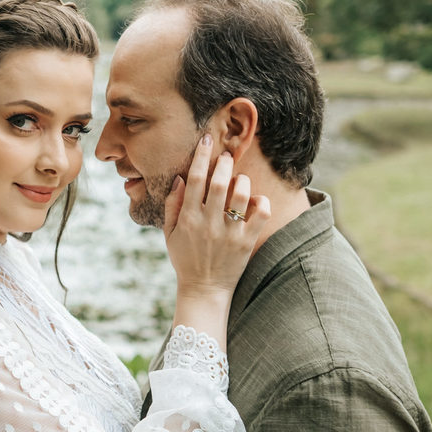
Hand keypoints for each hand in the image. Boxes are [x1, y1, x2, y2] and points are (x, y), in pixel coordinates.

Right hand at [164, 134, 270, 301]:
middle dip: (224, 162)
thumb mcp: (169, 233)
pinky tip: (255, 200)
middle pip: (219, 182)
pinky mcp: (247, 242)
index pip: (195, 179)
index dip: (201, 156)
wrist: (204, 289)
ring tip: (239, 178)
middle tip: (227, 155)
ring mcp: (230, 233)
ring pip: (241, 195)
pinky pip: (261, 215)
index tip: (206, 141)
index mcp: (188, 219)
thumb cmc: (185, 259)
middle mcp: (209, 224)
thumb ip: (172, 205)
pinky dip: (261, 202)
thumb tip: (180, 178)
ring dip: (242, 180)